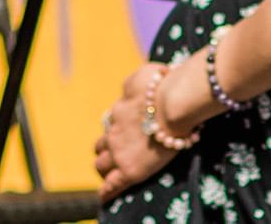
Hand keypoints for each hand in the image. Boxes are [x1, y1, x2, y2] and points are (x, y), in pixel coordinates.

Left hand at [93, 64, 179, 203]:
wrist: (170, 105)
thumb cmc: (163, 86)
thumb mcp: (147, 74)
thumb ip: (140, 80)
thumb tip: (149, 77)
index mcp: (119, 111)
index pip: (110, 124)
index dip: (113, 131)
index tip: (117, 135)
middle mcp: (114, 131)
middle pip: (100, 145)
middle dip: (104, 150)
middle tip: (113, 156)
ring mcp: (119, 152)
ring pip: (101, 165)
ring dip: (105, 168)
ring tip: (111, 174)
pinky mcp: (129, 170)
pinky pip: (113, 185)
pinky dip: (108, 191)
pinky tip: (105, 197)